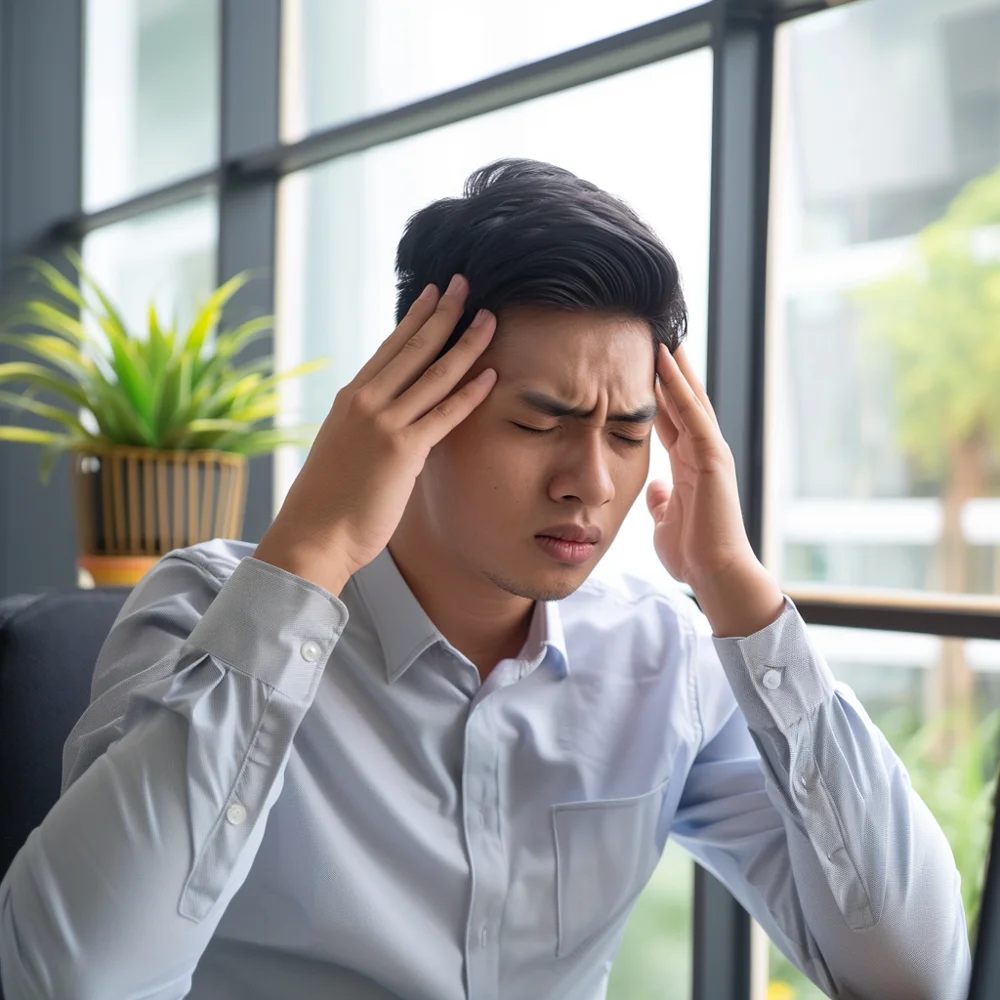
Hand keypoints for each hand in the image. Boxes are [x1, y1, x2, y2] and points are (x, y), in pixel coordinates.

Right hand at [254, 275, 496, 594]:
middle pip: (413, 347)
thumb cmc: (329, 500)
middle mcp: (366, 401)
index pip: (390, 347)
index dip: (416, 317)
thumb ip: (367, 425)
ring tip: (489, 317)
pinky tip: (491, 373)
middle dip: (444, 312)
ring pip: (434, 373)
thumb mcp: (344, 448)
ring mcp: (384, 423)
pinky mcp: (402, 451)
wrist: (312, 534)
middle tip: (466, 283)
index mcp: (351, 398)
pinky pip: (444, 414)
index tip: (435, 293)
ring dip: (465, 342)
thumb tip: (389, 419)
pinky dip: (469, 392)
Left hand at [646, 343, 782, 636]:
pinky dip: (679, 386)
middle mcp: (701, 452)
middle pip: (682, 400)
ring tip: (661, 332)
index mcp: (688, 464)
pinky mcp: (714, 457)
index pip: (668, 418)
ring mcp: (710, 452)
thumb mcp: (665, 521)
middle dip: (669, 369)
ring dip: (675, 366)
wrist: (714, 574)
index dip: (655, 391)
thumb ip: (660, 500)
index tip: (639, 364)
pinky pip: (693, 413)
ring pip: (689, 399)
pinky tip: (666, 361)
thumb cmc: (693, 553)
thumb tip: (653, 487)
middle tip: (655, 333)